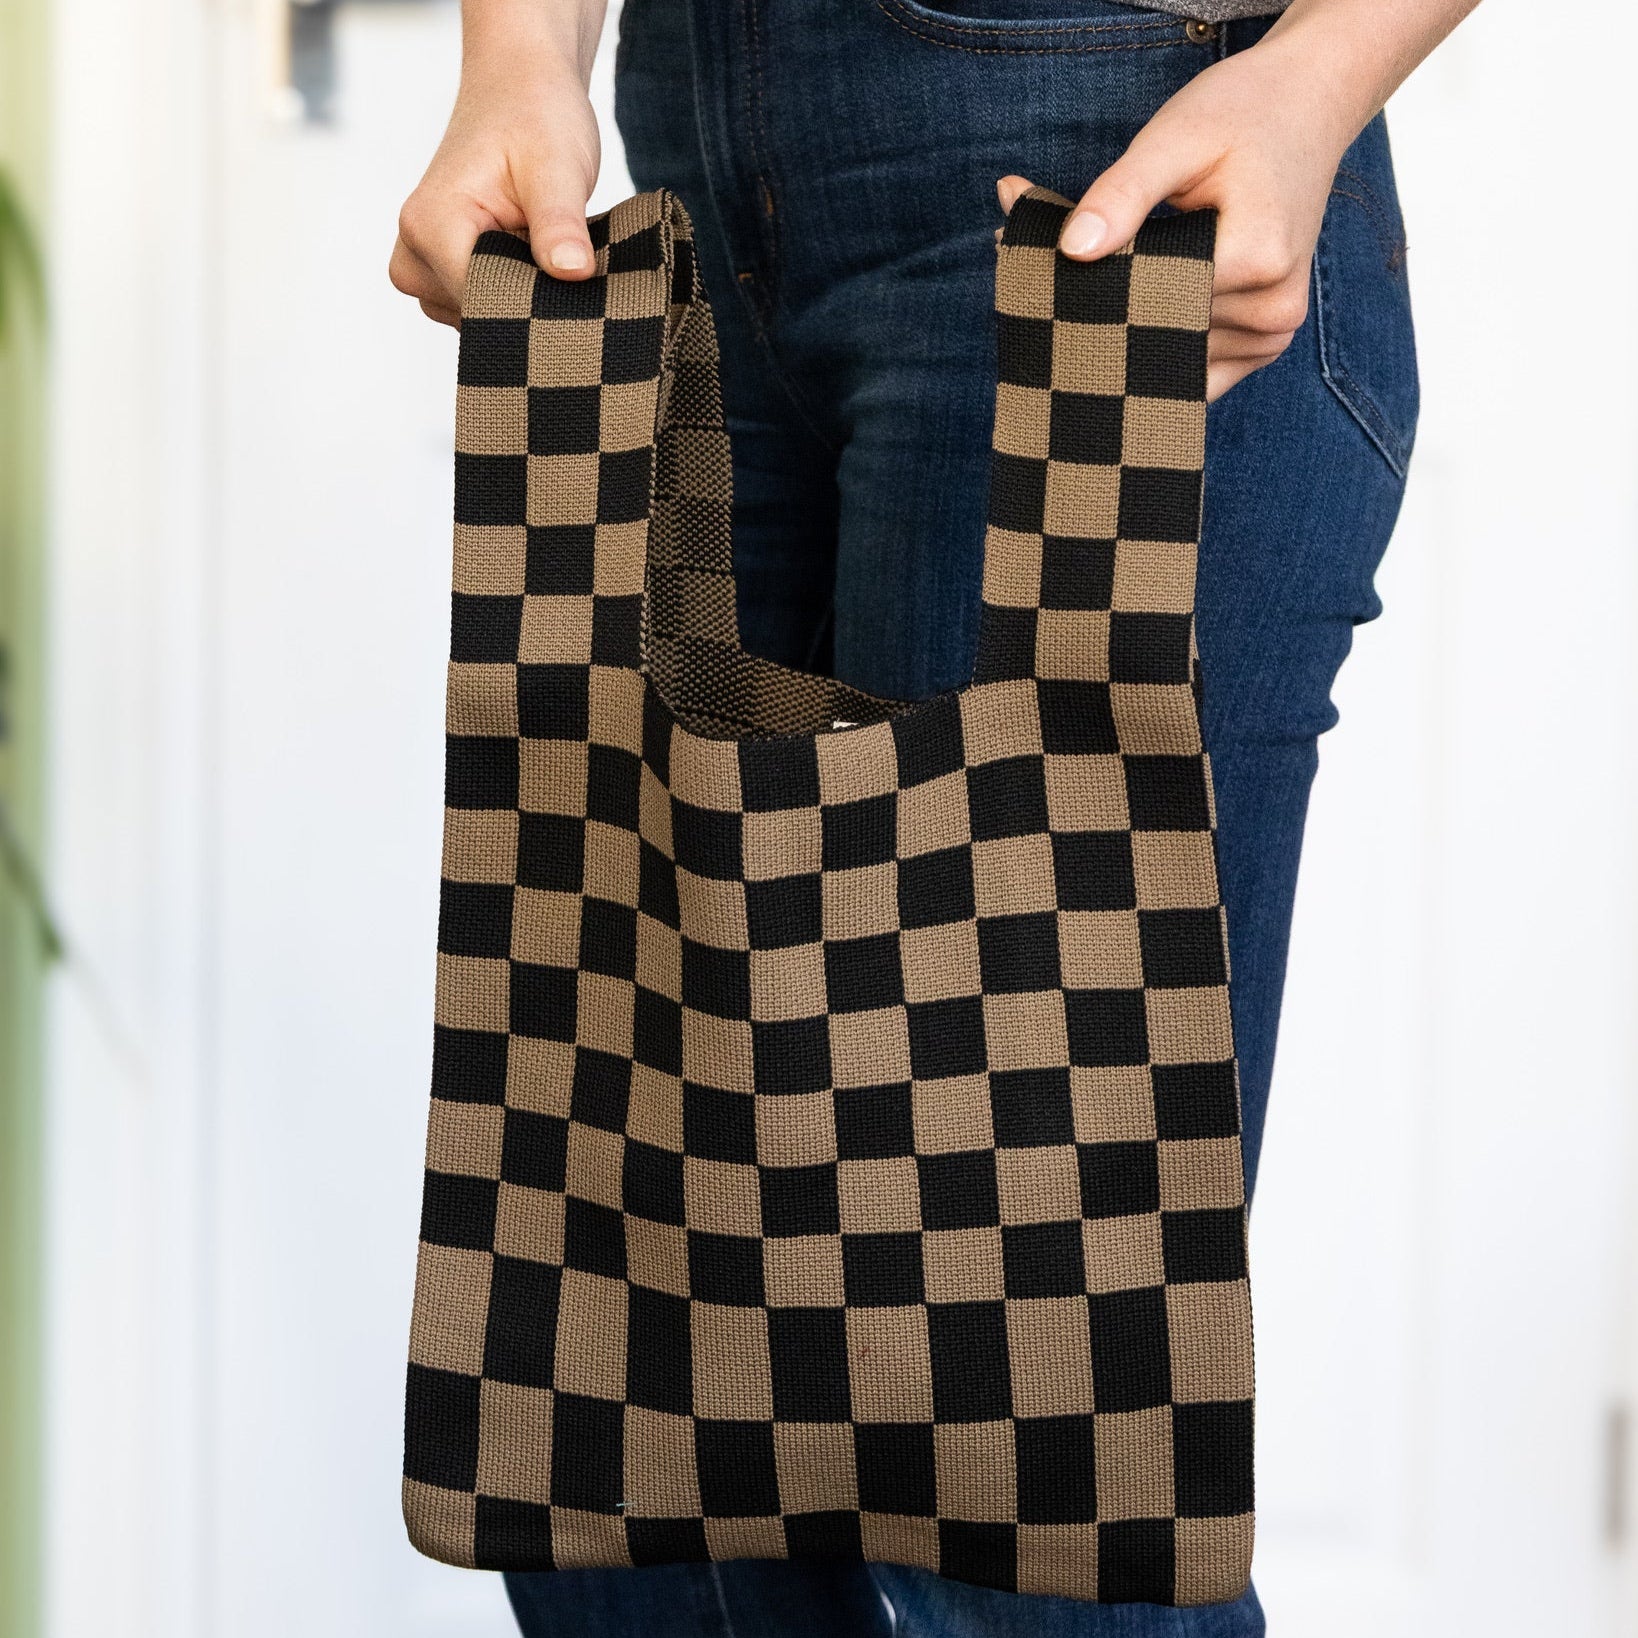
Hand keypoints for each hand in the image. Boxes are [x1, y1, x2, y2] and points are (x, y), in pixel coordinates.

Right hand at [391, 44, 600, 326]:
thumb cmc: (536, 115)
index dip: (531, 306)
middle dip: (525, 304)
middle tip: (565, 264)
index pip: (480, 304)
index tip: (572, 289)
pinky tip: (535, 262)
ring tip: (545, 251)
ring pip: (477, 319)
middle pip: (476, 318)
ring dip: (519, 299)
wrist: (520, 86)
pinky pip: (478, 308)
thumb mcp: (558, 166)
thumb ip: (560, 223)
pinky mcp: (442, 269)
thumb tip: (573, 273)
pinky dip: (511, 294)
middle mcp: (413, 249)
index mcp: (429, 224)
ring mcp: (423, 263)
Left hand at [1000, 25, 1365, 400]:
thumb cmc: (1244, 113)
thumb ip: (1122, 193)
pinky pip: (1191, 370)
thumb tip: (1071, 249)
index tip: (1017, 258)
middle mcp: (1272, 313)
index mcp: (1258, 259)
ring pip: (1170, 354)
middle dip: (1097, 306)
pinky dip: (1154, 344)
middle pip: (1158, 331)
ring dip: (1124, 327)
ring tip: (1087, 274)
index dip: (1086, 283)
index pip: (1148, 298)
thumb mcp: (1178, 135)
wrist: (1309, 107)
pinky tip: (1126, 313)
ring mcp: (1271, 337)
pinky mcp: (1262, 346)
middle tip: (1026, 264)